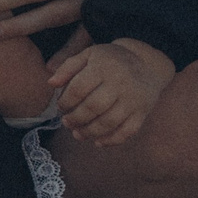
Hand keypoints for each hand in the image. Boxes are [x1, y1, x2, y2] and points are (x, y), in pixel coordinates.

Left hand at [48, 37, 174, 144]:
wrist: (147, 63)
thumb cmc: (110, 60)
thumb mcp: (88, 55)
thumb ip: (67, 67)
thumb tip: (50, 83)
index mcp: (104, 67)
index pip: (79, 88)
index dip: (66, 101)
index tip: (61, 107)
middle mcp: (121, 83)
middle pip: (93, 107)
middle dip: (76, 119)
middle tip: (66, 123)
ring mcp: (134, 99)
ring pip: (110, 122)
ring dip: (90, 132)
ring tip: (77, 134)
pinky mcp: (143, 112)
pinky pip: (128, 131)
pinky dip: (112, 140)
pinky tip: (98, 142)